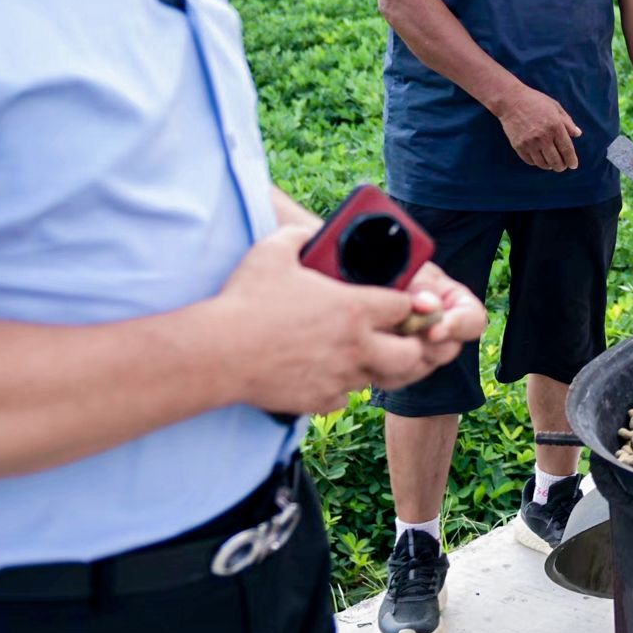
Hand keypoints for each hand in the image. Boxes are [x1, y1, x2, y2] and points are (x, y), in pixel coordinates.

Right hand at [213, 227, 480, 412]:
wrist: (220, 353)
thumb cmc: (246, 301)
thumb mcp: (273, 251)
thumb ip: (299, 236)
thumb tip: (308, 232)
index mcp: (354, 308)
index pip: (406, 306)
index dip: (409, 303)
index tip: (400, 302)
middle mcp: (357, 346)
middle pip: (411, 352)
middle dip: (412, 344)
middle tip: (398, 336)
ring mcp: (341, 377)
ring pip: (381, 378)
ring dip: (379, 366)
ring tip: (366, 354)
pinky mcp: (320, 400)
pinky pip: (346, 397)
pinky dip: (343, 387)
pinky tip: (329, 373)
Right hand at [496, 87, 582, 172]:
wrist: (511, 100)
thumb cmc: (535, 101)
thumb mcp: (555, 107)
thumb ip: (568, 122)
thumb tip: (578, 134)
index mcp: (555, 126)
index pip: (567, 149)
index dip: (571, 160)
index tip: (573, 165)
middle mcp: (543, 137)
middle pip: (555, 160)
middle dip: (561, 167)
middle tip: (562, 166)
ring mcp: (530, 143)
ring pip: (543, 164)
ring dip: (549, 166)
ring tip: (551, 164)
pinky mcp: (519, 146)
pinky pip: (530, 161)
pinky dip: (536, 163)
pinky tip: (539, 160)